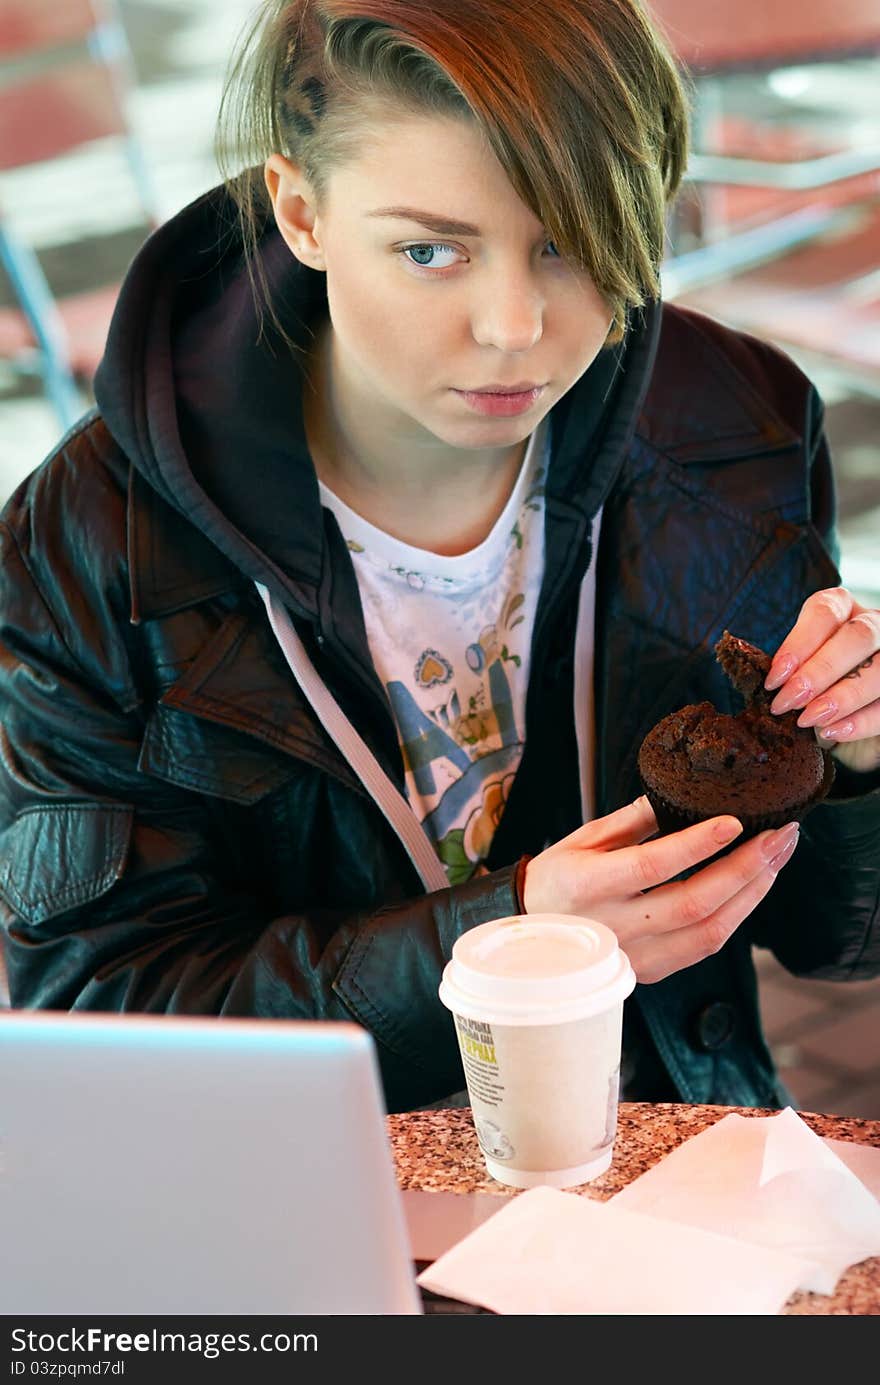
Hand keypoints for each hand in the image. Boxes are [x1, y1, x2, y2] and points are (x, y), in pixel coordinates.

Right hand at [522, 797, 799, 982]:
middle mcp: (612, 927)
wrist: (530, 931)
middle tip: (780, 835)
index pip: (652, 866)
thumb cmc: (557, 878)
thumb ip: (632, 821)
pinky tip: (753, 887)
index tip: (734, 822)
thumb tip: (682, 797)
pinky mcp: (650, 972)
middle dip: (746, 867)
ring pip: (708, 932)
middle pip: (693, 904)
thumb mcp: (582, 839)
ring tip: (777, 856)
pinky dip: (736, 916)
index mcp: (587, 885)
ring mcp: (633, 956)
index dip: (697, 845)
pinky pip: (704, 947)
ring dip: (752, 893)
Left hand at [764, 587, 879, 772]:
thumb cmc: (814, 684)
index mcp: (842, 609)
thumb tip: (764, 684)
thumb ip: (788, 671)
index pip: (824, 612)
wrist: (848, 714)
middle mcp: (873, 625)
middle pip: (857, 637)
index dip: (797, 644)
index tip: (774, 679)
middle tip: (787, 702)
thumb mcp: (798, 669)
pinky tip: (832, 732)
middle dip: (819, 671)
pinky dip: (860, 721)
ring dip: (842, 697)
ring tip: (809, 720)